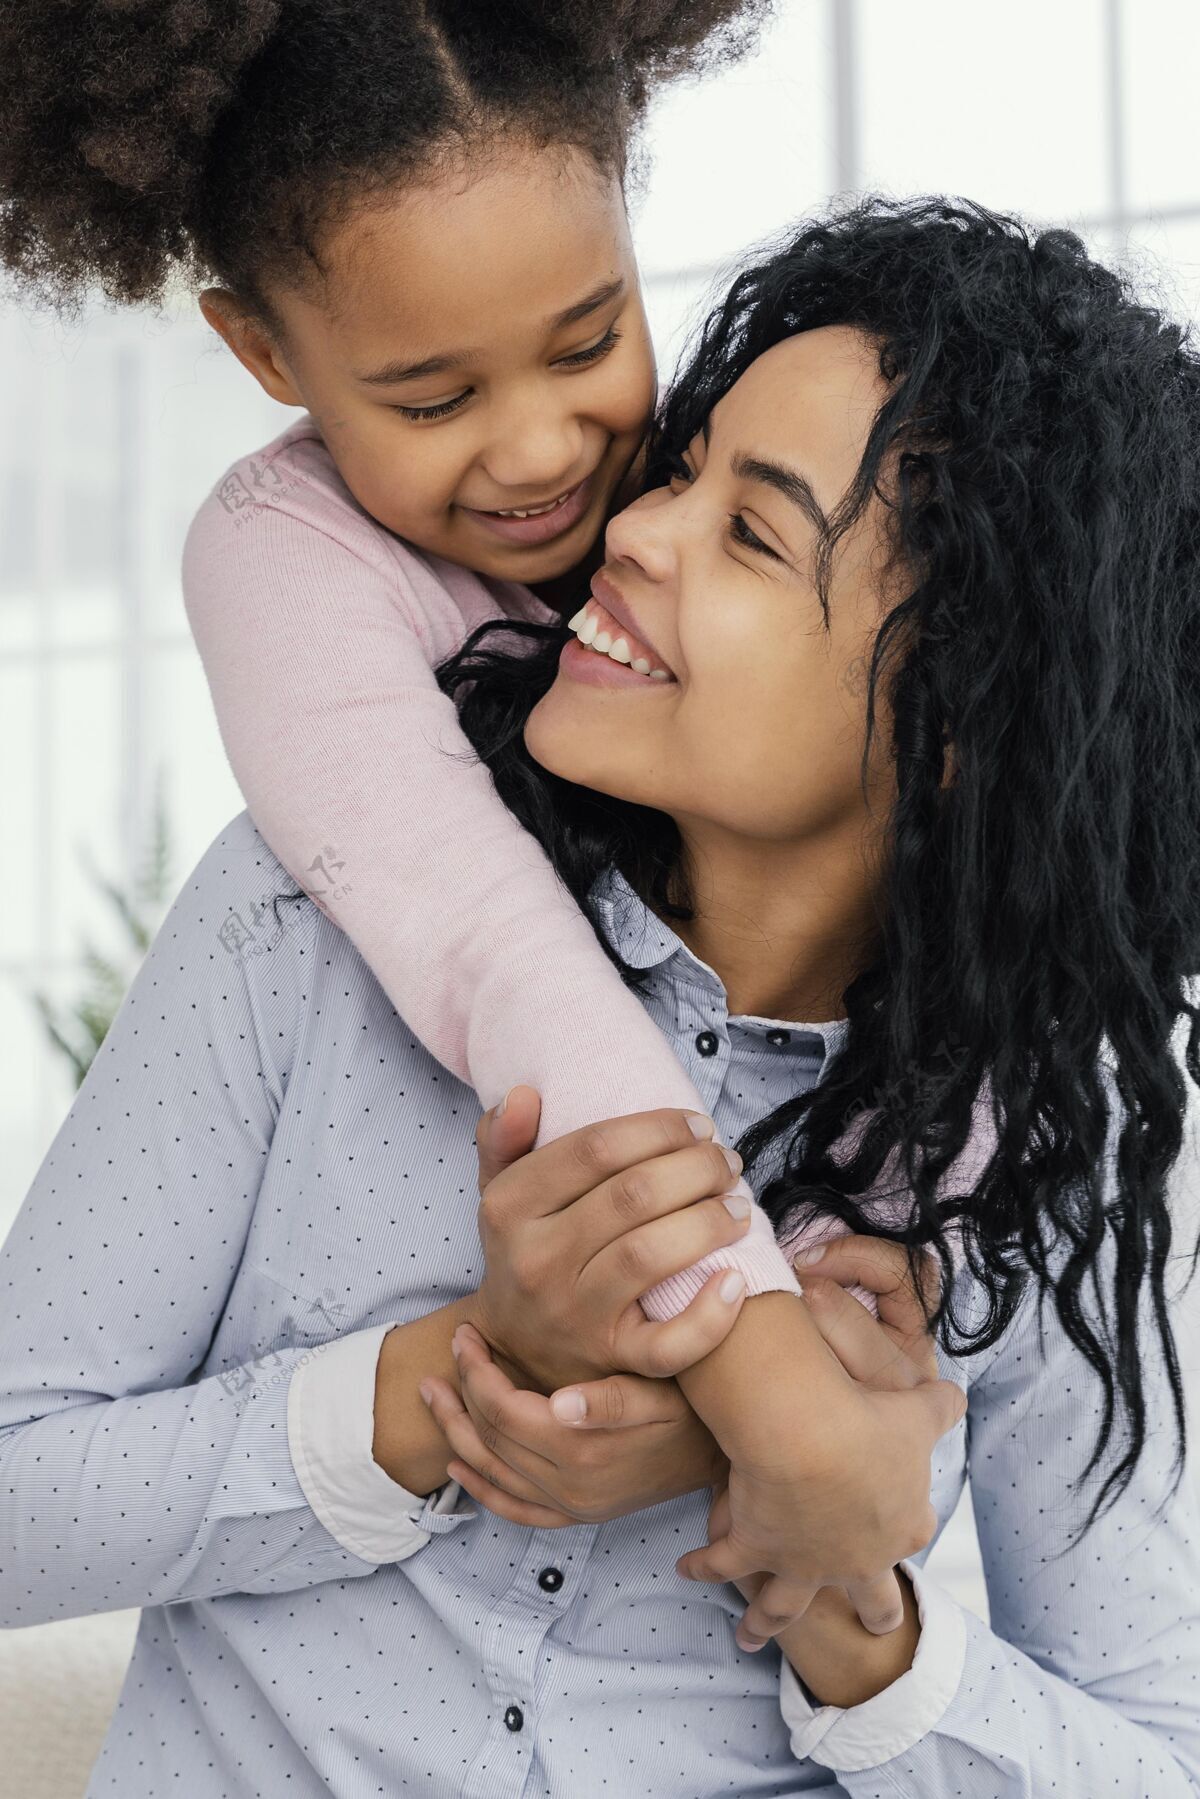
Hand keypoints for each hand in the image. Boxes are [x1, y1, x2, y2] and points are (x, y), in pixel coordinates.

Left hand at [417, 1321, 728, 1525]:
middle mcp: (569, 1486)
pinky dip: (482, 1488)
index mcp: (581, 1450)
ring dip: (457, 1433)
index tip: (467, 1332)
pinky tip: (458, 1467)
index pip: (503, 1409)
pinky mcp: (580, 1514)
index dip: (477, 1370)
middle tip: (450, 1350)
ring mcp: (572, 1505)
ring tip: (434, 1396)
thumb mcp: (663, 1391)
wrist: (730, 1452)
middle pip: (490, 1438)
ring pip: (493, 1472)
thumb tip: (559, 1402)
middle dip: (461, 1392)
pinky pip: (515, 1509)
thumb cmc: (694, 1404)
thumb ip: (612, 1400)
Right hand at [465, 1086, 752, 1394]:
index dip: (657, 1129)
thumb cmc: (527, 1249)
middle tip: (726, 1163)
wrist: (514, 1347)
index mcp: (510, 1206)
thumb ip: (504, 1139)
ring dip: (708, 1223)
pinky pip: (666, 1345)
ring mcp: (573, 1314)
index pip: (594, 1149)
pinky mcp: (609, 1359)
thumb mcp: (502, 1191)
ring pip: (650, 1256)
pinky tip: (734, 1282)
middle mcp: (537, 1259)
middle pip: (631, 1196)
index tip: (698, 1125)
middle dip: (695, 1169)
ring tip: (737, 1207)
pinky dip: (708, 1317)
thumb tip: (523, 1094)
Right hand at [693, 1235, 959, 1651]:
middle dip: (873, 1611)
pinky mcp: (755, 1549)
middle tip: (874, 1625)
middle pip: (872, 1598)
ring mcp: (804, 1564)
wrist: (810, 1434)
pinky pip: (723, 1565)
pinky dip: (701, 1566)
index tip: (901, 1520)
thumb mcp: (919, 1411)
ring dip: (765, 1623)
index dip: (907, 1524)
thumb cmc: (870, 1421)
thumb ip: (942, 1405)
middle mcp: (857, 1560)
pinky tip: (685, 1568)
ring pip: (784, 1608)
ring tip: (750, 1638)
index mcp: (903, 1527)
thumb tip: (954, 1395)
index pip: (913, 1532)